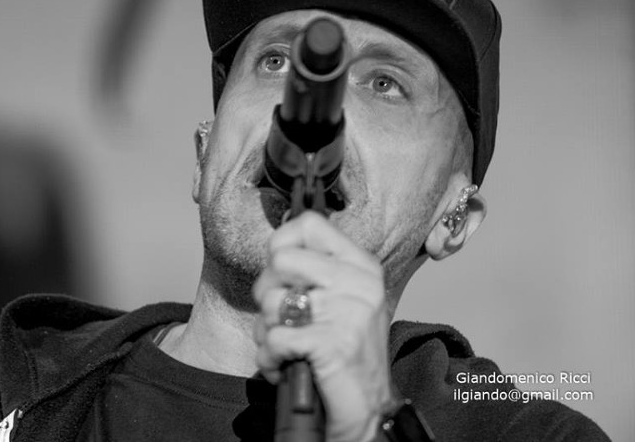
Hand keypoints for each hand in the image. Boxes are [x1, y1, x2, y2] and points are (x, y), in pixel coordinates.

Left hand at [253, 211, 391, 441]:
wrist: (367, 410)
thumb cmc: (344, 353)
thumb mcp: (340, 300)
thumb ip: (313, 270)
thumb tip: (276, 243)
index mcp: (361, 266)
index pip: (310, 224)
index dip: (280, 242)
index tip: (279, 268)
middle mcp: (359, 283)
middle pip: (280, 259)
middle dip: (266, 292)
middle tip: (282, 317)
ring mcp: (349, 312)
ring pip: (272, 301)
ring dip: (267, 331)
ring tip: (287, 346)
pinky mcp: (333, 344)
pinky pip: (274, 338)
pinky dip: (270, 360)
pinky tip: (285, 367)